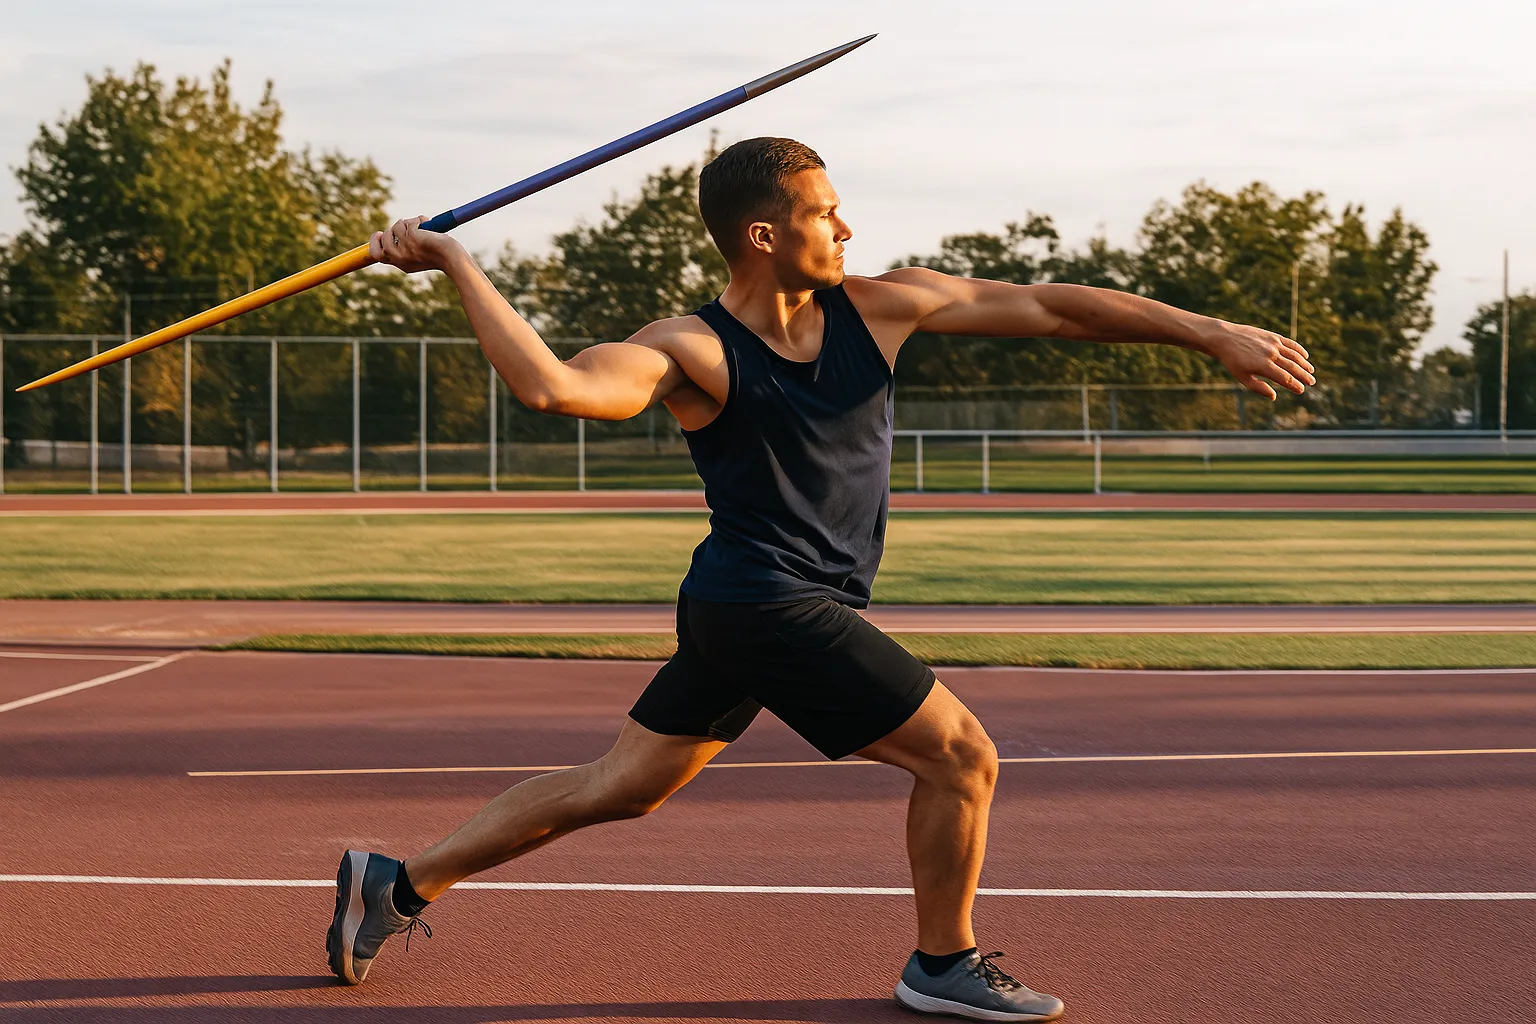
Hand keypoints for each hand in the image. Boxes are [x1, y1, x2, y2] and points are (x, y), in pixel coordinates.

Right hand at [369, 216, 464, 273]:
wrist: (452, 257)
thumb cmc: (440, 255)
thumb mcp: (419, 255)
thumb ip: (406, 246)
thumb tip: (399, 228)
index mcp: (400, 263)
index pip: (376, 254)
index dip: (374, 242)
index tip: (379, 234)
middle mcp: (399, 257)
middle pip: (383, 238)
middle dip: (394, 228)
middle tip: (407, 227)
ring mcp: (404, 247)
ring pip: (397, 226)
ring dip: (410, 223)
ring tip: (424, 229)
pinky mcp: (411, 237)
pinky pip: (410, 222)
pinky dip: (420, 221)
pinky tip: (429, 228)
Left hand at [1202, 320, 1316, 399]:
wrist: (1225, 338)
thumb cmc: (1232, 361)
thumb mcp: (1242, 377)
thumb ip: (1258, 387)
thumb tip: (1274, 396)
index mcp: (1263, 367)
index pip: (1285, 378)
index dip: (1295, 385)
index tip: (1301, 390)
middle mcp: (1271, 355)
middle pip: (1293, 367)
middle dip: (1304, 376)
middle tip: (1312, 382)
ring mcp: (1273, 344)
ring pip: (1294, 355)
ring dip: (1304, 364)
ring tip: (1311, 371)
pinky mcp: (1273, 336)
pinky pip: (1290, 344)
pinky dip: (1299, 350)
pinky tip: (1305, 356)